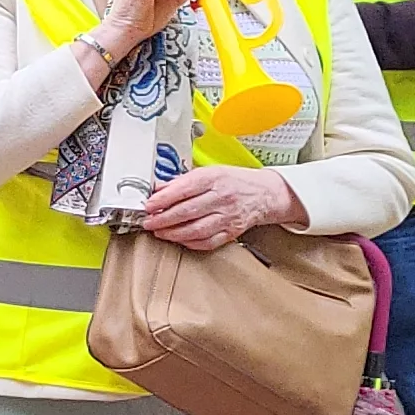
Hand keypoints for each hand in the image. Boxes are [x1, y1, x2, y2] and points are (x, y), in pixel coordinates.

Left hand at [137, 166, 302, 252]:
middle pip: (188, 211)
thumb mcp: (209, 172)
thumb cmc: (234, 181)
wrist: (265, 193)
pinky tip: (179, 239)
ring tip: (160, 232)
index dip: (164, 199)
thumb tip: (158, 189)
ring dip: (174, 233)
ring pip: (197, 229)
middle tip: (149, 222)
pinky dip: (191, 242)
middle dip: (164, 219)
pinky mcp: (232, 232)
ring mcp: (228, 216)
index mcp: (214, 178)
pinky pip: (208, 241)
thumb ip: (183, 181)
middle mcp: (222, 198)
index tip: (149, 205)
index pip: (185, 189)